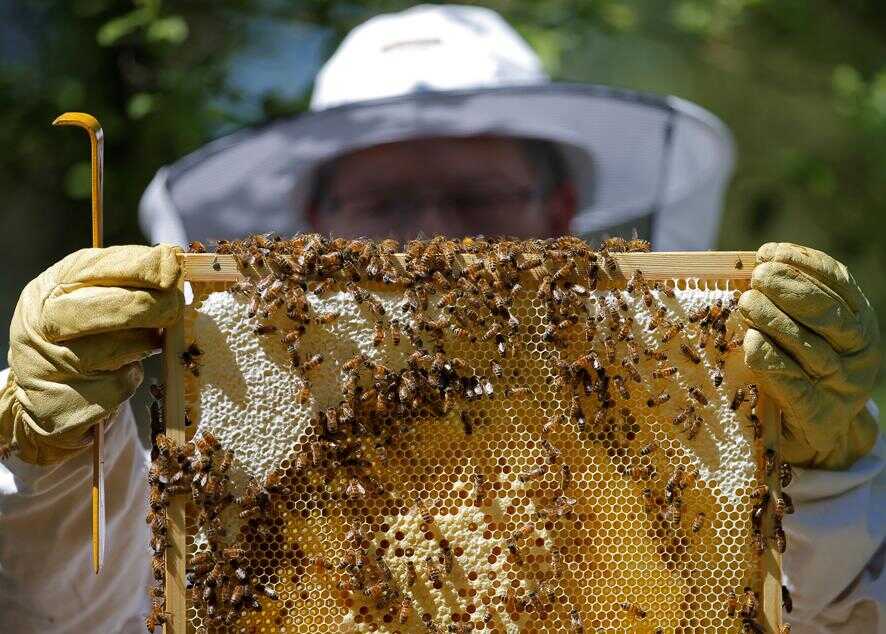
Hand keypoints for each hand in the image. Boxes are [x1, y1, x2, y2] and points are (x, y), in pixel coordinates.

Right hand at [0, 245, 181, 464]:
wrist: (41, 386)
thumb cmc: (80, 330)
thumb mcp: (90, 293)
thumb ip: (127, 279)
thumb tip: (175, 267)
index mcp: (53, 285)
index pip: (99, 267)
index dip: (144, 267)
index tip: (174, 269)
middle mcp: (46, 321)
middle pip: (108, 308)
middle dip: (153, 306)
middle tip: (175, 307)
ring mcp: (51, 363)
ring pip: (116, 349)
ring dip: (143, 344)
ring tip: (147, 340)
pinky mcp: (64, 401)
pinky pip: (118, 385)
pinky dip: (131, 377)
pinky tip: (124, 370)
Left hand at [738, 243, 879, 469]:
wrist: (815, 437)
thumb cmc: (799, 372)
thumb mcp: (805, 333)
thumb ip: (790, 302)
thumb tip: (758, 262)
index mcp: (861, 324)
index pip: (839, 284)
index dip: (803, 264)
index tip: (769, 252)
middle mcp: (859, 354)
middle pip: (827, 314)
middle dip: (788, 289)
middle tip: (756, 279)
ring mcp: (842, 388)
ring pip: (810, 347)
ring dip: (774, 320)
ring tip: (745, 303)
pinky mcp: (819, 418)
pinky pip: (795, 387)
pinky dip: (772, 362)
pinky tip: (752, 345)